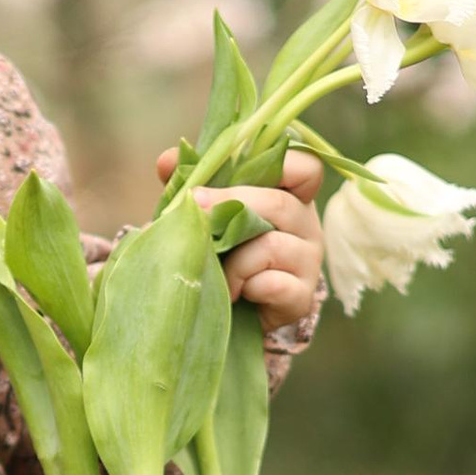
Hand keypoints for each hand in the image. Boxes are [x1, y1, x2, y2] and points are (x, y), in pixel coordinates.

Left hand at [157, 143, 324, 331]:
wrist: (232, 313)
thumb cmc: (222, 254)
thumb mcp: (207, 214)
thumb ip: (192, 184)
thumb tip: (168, 161)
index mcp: (289, 197)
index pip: (306, 168)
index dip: (283, 163)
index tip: (240, 169)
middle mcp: (305, 225)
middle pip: (279, 203)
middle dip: (230, 204)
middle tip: (196, 210)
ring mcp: (308, 262)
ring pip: (271, 246)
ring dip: (234, 261)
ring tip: (218, 274)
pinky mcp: (301, 297)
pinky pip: (272, 284)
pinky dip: (246, 287)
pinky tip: (236, 293)